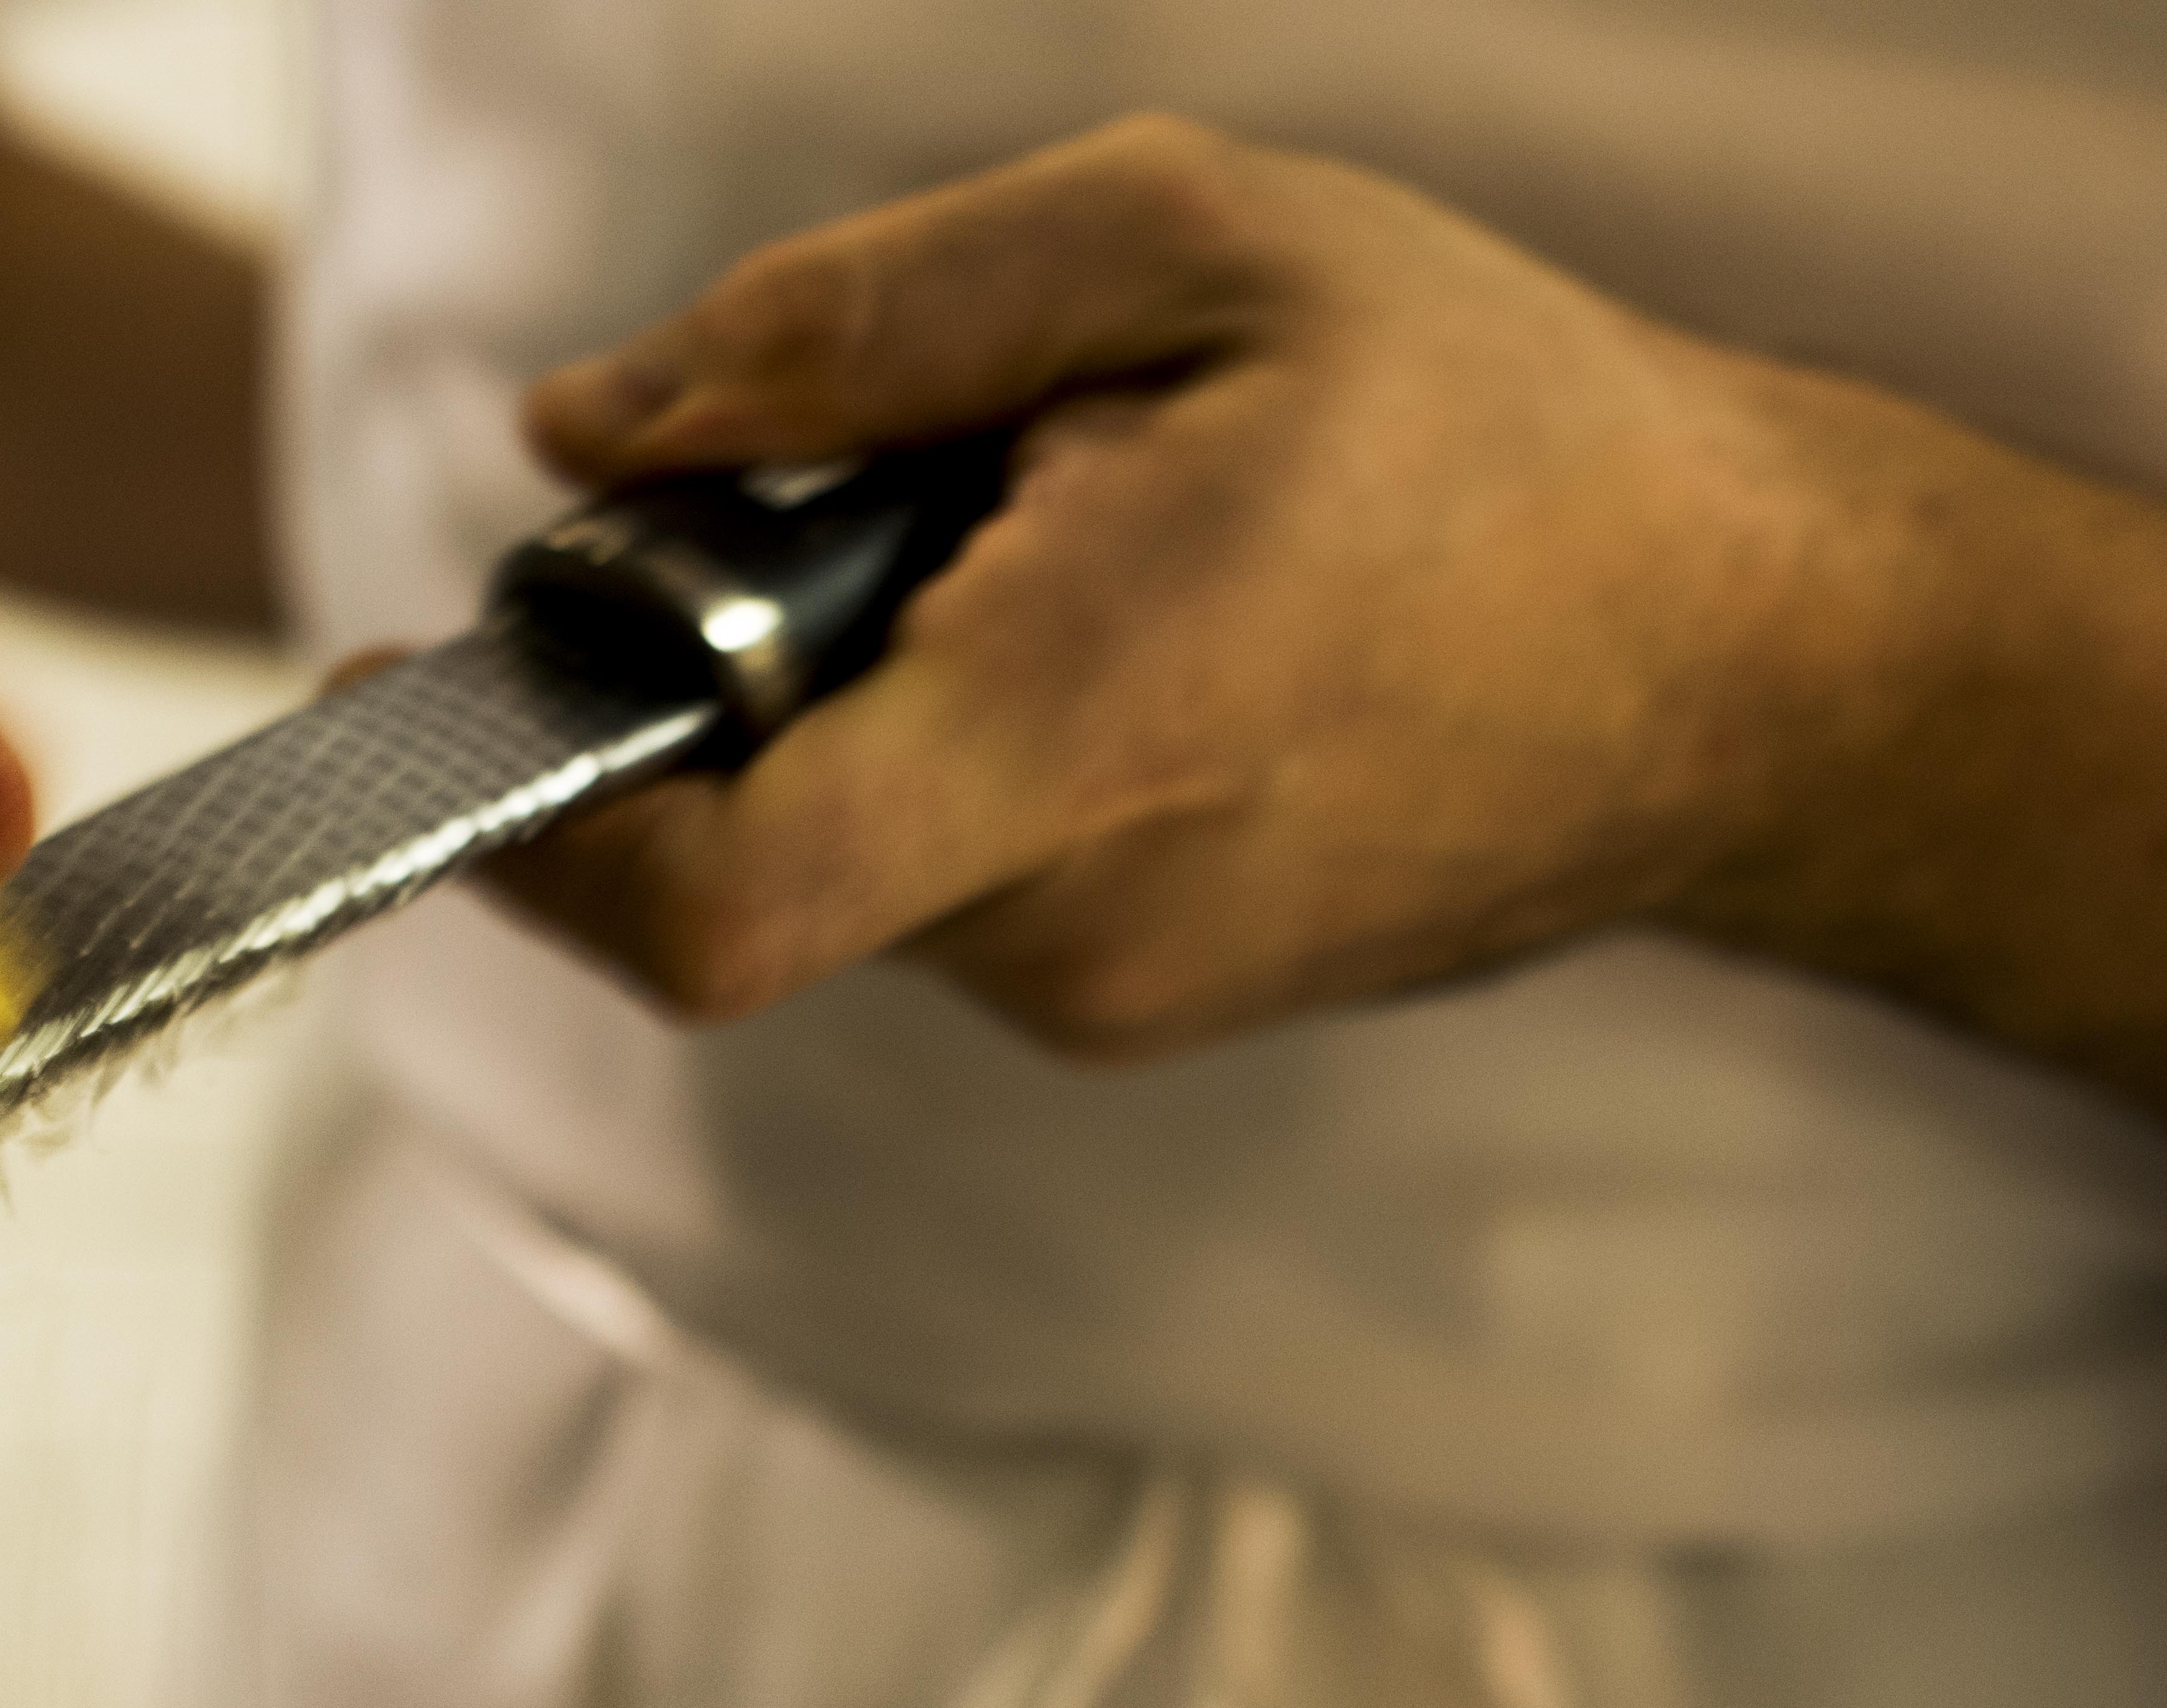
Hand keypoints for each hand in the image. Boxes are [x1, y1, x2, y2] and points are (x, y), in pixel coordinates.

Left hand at [499, 116, 2166, 1238]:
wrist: (1751, 659)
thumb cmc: (1496, 426)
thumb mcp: (1191, 244)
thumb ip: (851, 328)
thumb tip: (588, 431)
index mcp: (1081, 732)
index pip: (711, 898)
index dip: (522, 814)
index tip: (415, 679)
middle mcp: (1073, 926)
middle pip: (745, 834)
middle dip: (726, 660)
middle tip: (869, 483)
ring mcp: (1110, 997)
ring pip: (848, 847)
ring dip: (861, 689)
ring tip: (1066, 536)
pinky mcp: (1142, 1005)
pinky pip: (950, 873)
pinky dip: (953, 741)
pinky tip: (1119, 623)